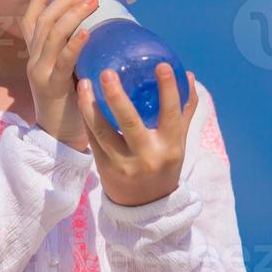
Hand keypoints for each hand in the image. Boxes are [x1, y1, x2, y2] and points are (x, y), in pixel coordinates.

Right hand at [20, 0, 99, 151]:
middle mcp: (34, 60)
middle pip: (44, 21)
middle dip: (65, 1)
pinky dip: (75, 43)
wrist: (59, 138)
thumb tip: (100, 29)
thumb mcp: (68, 72)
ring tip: (92, 3)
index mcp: (36, 56)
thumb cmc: (71, 103)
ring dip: (73, 15)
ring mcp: (40, 73)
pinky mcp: (52, 88)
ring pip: (51, 35)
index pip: (30, 19)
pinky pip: (63, 61)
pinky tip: (88, 32)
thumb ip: (75, 53)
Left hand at [77, 62, 198, 205]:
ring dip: (90, 105)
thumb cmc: (164, 165)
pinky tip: (82, 99)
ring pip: (102, 131)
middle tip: (107, 72)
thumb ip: (184, 110)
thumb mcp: (178, 141)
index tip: (162, 65)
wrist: (145, 206)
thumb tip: (189, 75)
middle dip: (117, 96)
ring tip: (85, 82)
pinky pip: (93, 138)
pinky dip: (86, 118)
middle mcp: (146, 156)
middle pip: (129, 122)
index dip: (168, 90)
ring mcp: (122, 164)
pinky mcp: (103, 168)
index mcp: (170, 147)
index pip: (171, 114)